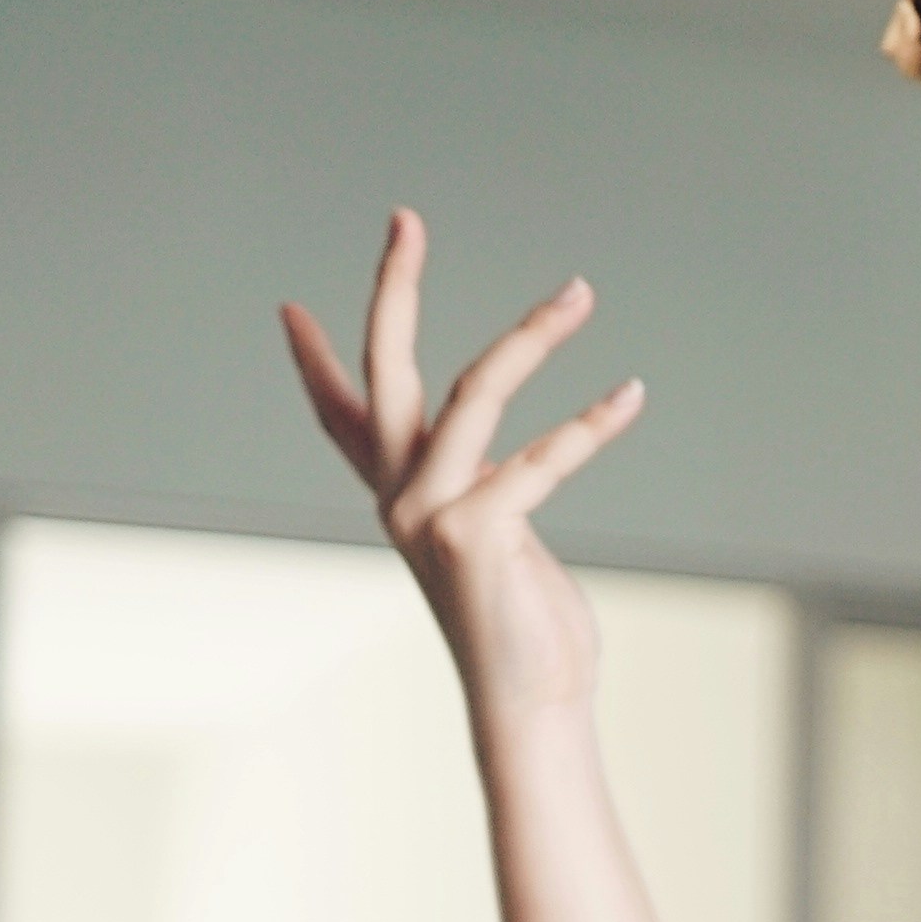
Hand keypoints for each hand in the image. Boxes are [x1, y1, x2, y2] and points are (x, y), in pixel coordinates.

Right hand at [282, 210, 642, 719]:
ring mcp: (432, 514)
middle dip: (394, 289)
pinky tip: (630, 395)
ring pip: (477, 393)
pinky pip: (543, 459)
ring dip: (534, 335)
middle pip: (383, 371)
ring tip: (581, 291)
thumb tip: (487, 452)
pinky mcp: (476, 533)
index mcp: (399, 499)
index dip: (313, 365)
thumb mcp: (492, 543)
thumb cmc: (524, 626)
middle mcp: (401, 499)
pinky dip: (593, 425)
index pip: (340, 420)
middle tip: (404, 218)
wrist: (534, 704)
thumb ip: (480, 490)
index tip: (289, 310)